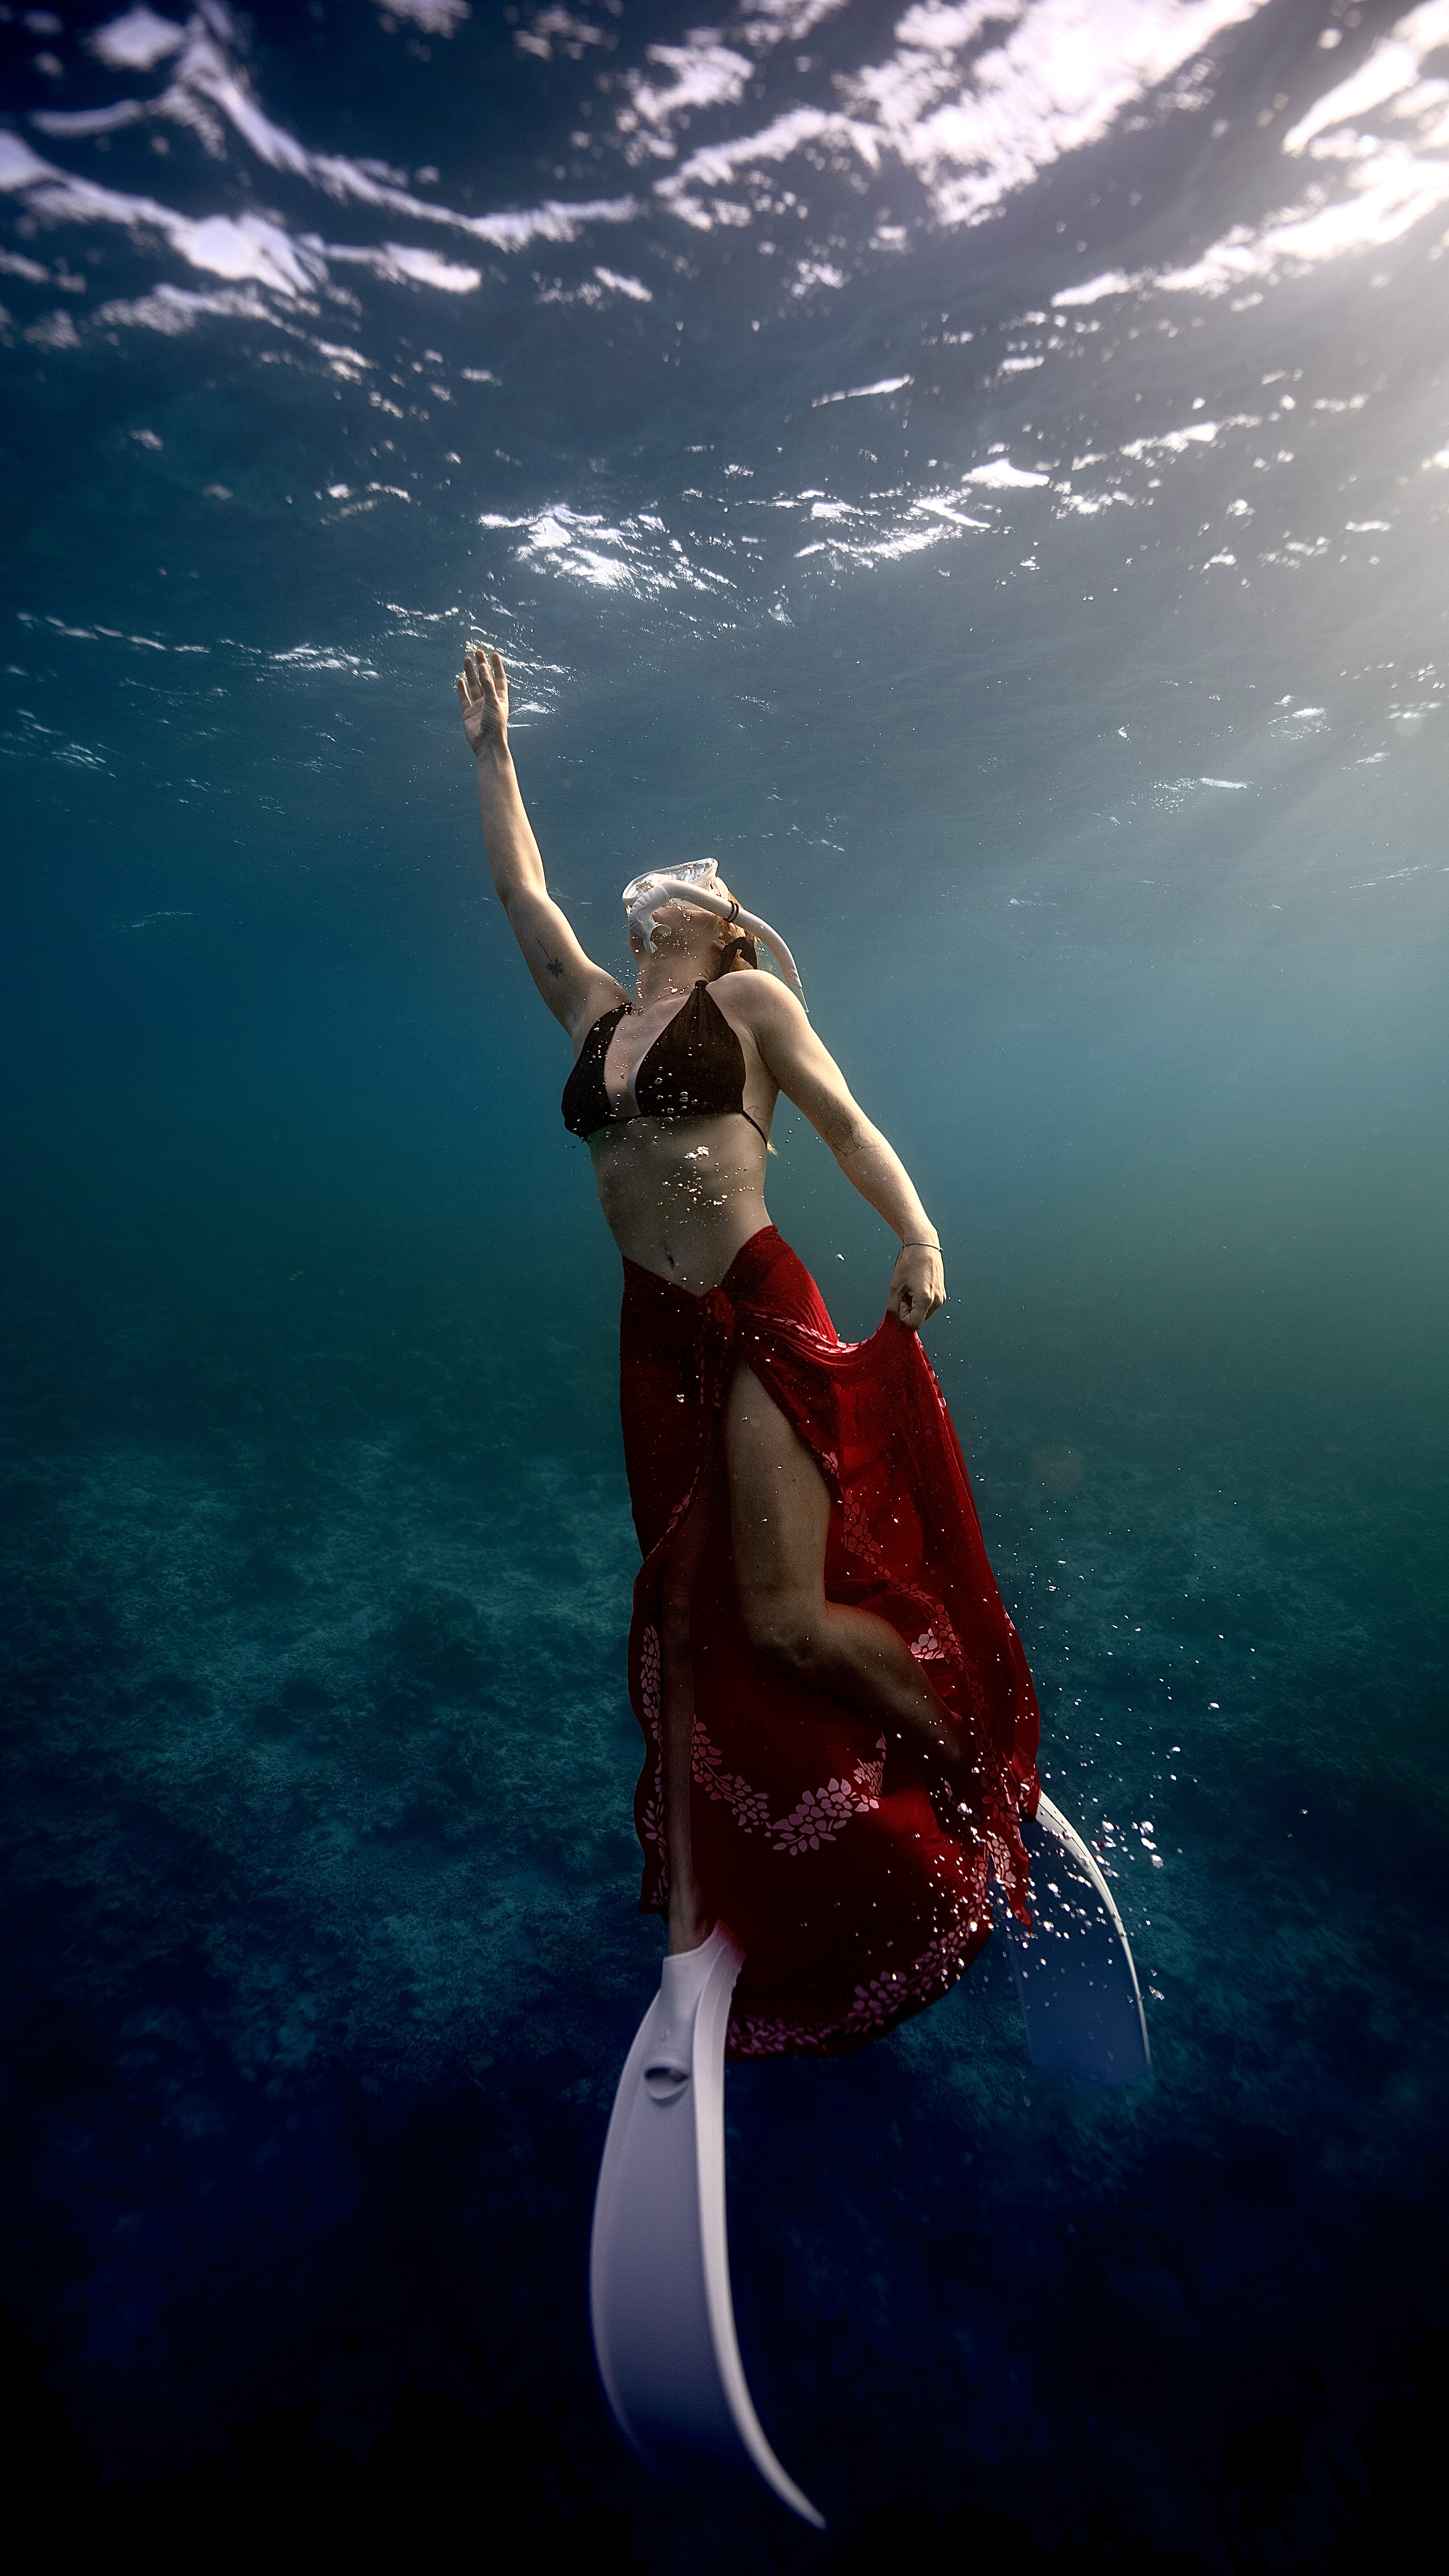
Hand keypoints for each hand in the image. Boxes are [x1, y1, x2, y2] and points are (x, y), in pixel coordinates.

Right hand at [457, 643, 508, 757]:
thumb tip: (483, 666)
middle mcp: (489, 701)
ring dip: (470, 673)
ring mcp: (478, 707)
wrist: (486, 744)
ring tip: (466, 659)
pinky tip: (459, 679)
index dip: (496, 666)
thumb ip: (488, 684)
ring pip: (473, 686)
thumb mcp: (493, 701)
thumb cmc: (495, 724)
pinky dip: (462, 689)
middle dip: (481, 665)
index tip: (493, 654)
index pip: (499, 678)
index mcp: (500, 698)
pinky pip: (464, 698)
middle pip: (485, 679)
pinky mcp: (468, 713)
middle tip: (477, 652)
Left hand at [887, 1242, 943, 1331]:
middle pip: (920, 1319)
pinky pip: (929, 1304)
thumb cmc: (911, 1261)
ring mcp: (941, 1296)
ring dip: (915, 1305)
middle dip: (909, 1311)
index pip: (914, 1324)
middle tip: (905, 1294)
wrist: (923, 1245)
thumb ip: (893, 1307)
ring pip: (924, 1313)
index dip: (903, 1317)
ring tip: (911, 1288)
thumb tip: (896, 1319)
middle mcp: (937, 1300)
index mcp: (926, 1299)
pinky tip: (917, 1286)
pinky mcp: (942, 1292)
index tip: (901, 1303)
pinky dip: (921, 1300)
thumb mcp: (895, 1286)